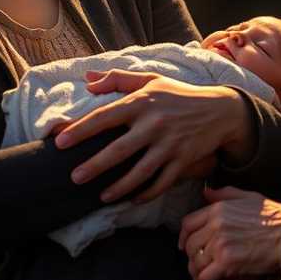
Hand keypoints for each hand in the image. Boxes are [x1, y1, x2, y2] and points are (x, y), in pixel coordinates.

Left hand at [53, 69, 251, 203]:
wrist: (221, 109)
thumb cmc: (178, 94)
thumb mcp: (150, 80)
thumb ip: (117, 79)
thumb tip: (86, 80)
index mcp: (142, 102)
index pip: (105, 116)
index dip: (81, 129)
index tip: (60, 142)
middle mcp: (154, 123)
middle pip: (120, 149)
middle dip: (95, 165)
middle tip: (74, 177)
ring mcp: (170, 144)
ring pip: (140, 171)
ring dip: (119, 187)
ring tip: (101, 197)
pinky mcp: (183, 160)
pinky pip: (162, 182)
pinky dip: (146, 193)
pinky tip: (131, 200)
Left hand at [179, 186, 280, 279]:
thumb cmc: (275, 216)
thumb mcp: (249, 197)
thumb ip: (225, 194)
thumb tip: (206, 192)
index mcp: (218, 209)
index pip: (187, 224)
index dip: (183, 238)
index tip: (185, 247)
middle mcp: (214, 225)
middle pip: (190, 247)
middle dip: (195, 261)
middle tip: (205, 270)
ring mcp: (219, 243)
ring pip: (196, 264)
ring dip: (202, 278)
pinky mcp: (227, 262)